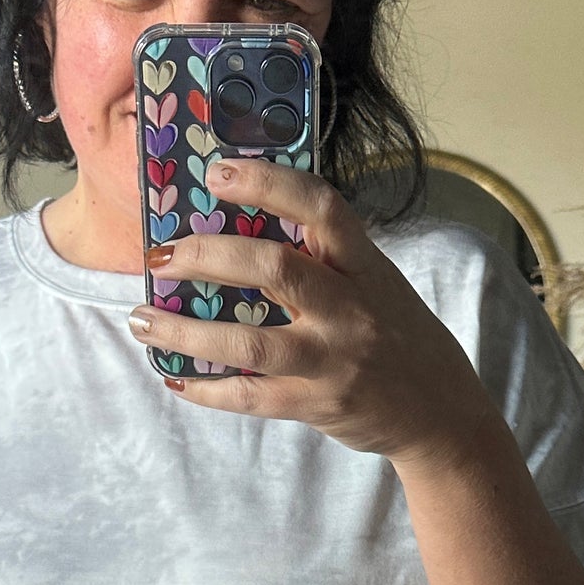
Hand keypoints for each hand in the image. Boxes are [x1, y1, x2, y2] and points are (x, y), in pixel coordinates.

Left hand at [129, 157, 495, 465]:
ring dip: (186, 332)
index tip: (216, 172)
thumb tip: (240, 223)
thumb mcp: (375, 282)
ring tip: (142, 320)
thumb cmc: (396, 336)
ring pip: (249, 343)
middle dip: (206, 256)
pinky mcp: (318, 404)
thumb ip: (324, 257)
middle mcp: (350, 308)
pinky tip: (175, 378)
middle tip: (160, 255)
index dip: (266, 182)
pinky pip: (251, 397)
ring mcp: (334, 360)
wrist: (441, 412)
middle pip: (272, 268)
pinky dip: (207, 389)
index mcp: (363, 265)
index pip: (319, 206)